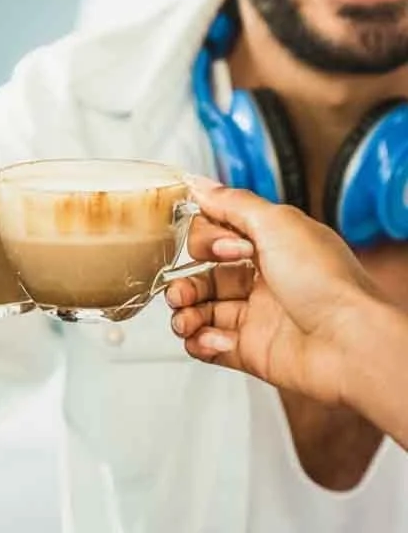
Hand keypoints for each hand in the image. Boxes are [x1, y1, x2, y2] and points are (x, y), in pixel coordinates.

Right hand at [166, 179, 376, 404]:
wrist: (352, 343)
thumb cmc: (328, 282)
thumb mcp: (279, 224)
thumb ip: (233, 202)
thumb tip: (198, 184)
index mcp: (272, 247)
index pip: (216, 237)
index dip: (207, 241)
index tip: (224, 248)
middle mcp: (262, 281)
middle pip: (201, 276)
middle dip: (184, 282)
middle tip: (186, 289)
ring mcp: (255, 317)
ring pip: (198, 311)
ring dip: (183, 313)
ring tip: (187, 317)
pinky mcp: (249, 351)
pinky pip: (207, 345)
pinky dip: (200, 342)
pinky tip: (215, 338)